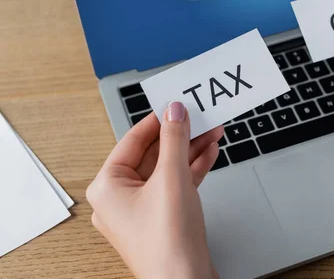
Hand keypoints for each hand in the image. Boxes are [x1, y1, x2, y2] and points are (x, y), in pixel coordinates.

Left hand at [87, 102, 223, 278]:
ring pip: (167, 169)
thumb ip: (174, 139)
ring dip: (191, 150)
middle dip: (180, 136)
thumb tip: (174, 110)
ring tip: (213, 131)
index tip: (175, 104)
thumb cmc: (168, 242)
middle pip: (153, 154)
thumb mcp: (172, 178)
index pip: (133, 141)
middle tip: (200, 116)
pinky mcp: (162, 218)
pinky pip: (175, 184)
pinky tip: (210, 153)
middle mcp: (120, 198)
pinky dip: (192, 169)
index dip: (157, 120)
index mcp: (108, 186)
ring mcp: (142, 210)